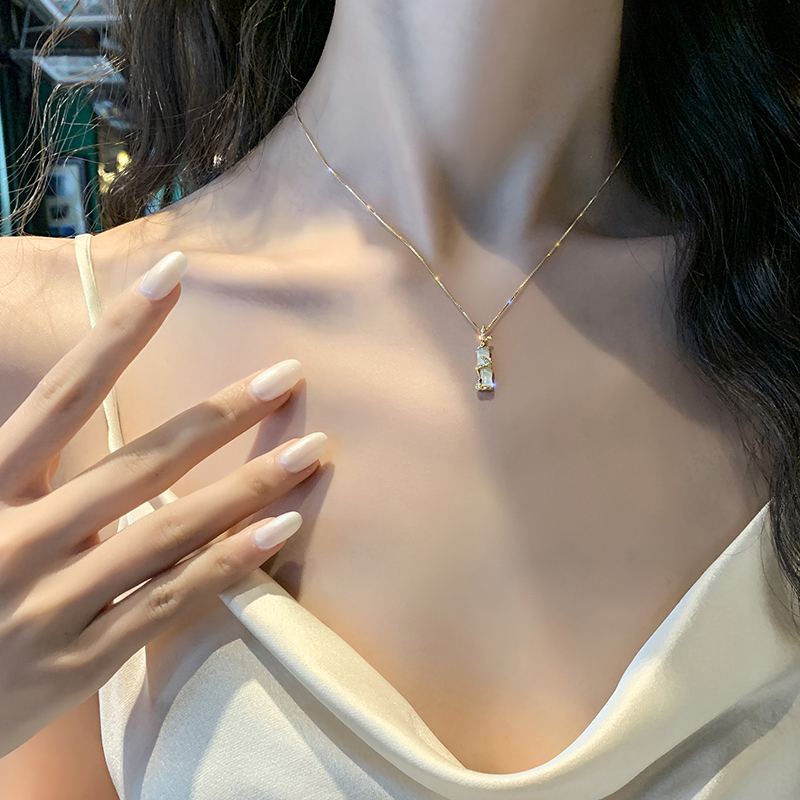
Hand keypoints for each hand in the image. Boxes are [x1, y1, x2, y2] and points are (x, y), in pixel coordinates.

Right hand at [0, 251, 327, 756]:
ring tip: (312, 449)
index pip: (65, 392)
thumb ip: (26, 461)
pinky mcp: (80, 659)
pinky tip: (281, 528)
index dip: (121, 330)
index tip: (175, 275)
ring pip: (169, 531)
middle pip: (140, 461)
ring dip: (247, 488)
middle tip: (287, 375)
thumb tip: (90, 401)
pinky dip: (227, 565)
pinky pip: (169, 603)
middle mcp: (19, 537)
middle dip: (220, 415)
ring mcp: (52, 603)